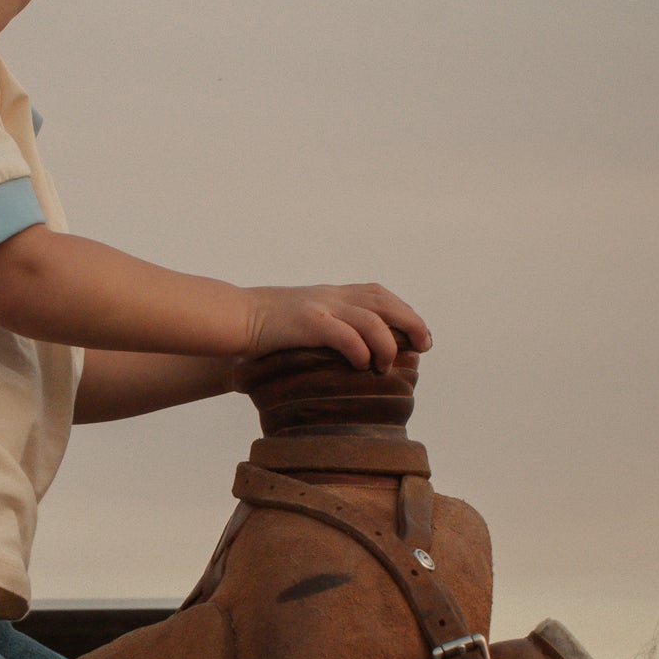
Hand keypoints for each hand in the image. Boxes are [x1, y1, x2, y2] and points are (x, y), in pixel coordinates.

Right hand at [241, 283, 430, 372]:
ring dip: (386, 343)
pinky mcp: (308, 323)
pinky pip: (344, 334)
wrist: (235, 317)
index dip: (403, 310)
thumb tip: (349, 356)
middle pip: (384, 302)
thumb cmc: (264, 329)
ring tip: (386, 365)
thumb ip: (326, 330)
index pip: (378, 294)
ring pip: (371, 319)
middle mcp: (331, 296)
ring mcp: (321, 307)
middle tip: (423, 345)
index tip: (419, 333)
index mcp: (332, 295)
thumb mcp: (302, 322)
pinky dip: (359, 349)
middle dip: (410, 322)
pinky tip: (362, 364)